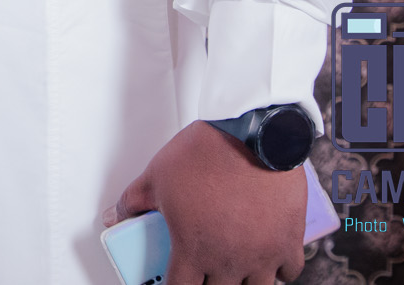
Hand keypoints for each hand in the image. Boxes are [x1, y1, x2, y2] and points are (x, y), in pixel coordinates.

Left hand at [106, 121, 305, 284]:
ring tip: (234, 271)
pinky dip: (280, 272)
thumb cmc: (206, 154)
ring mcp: (262, 255)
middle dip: (209, 284)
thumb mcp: (157, 175)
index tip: (173, 283)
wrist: (253, 135)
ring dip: (244, 283)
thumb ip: (134, 201)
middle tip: (204, 271)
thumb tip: (114, 215)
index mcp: (193, 250)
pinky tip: (269, 262)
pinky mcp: (288, 242)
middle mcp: (229, 261)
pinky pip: (290, 273)